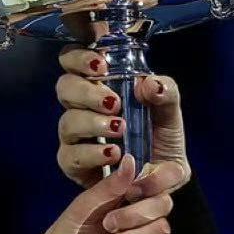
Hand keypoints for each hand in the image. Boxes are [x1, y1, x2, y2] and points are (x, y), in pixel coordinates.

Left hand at [20, 151, 186, 233]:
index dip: (154, 181)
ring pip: (163, 228)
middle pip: (163, 203)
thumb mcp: (81, 210)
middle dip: (135, 214)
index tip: (131, 191)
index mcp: (124, 196)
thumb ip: (107, 188)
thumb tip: (130, 160)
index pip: (159, 179)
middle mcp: (139, 214)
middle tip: (108, 224)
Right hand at [55, 46, 190, 190]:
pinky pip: (70, 156)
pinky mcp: (73, 163)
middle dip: (87, 92)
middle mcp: (81, 107)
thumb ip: (165, 91)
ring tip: (120, 129)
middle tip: (114, 103)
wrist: (165, 176)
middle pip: (64, 87)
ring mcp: (74, 136)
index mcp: (99, 84)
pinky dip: (92, 153)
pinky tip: (113, 153)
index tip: (101, 65)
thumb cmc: (159, 135)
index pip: (73, 59)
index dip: (79, 57)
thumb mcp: (169, 109)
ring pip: (67, 122)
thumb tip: (148, 84)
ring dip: (93, 123)